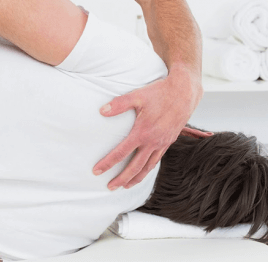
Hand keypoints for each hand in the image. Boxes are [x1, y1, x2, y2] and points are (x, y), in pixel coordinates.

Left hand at [93, 68, 202, 189]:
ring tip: (125, 186)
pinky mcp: (169, 141)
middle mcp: (153, 141)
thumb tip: (101, 111)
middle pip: (135, 167)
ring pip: (148, 167)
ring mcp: (162, 143)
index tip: (96, 171)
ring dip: (136, 178)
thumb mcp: (137, 95)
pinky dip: (148, 169)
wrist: (184, 92)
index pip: (121, 153)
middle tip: (109, 187)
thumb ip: (118, 104)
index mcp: (142, 132)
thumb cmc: (159, 92)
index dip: (107, 163)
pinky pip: (157, 160)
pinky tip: (143, 171)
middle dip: (121, 179)